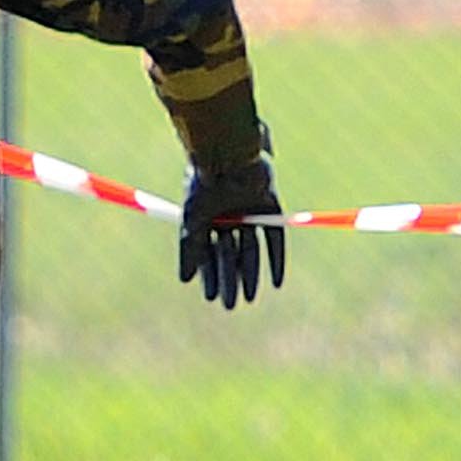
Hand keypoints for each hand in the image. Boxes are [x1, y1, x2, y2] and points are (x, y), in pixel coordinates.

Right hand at [179, 161, 285, 308]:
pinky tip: (276, 283)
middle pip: (229, 254)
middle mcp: (228, 213)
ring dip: (250, 274)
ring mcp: (250, 209)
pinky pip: (274, 238)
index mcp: (206, 215)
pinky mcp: (270, 204)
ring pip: (250, 249)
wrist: (227, 155)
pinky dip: (276, 260)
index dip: (209, 275)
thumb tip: (184, 281)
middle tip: (230, 305)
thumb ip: (188, 251)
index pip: (207, 252)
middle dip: (229, 280)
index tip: (211, 297)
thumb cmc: (204, 185)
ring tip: (249, 297)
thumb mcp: (192, 222)